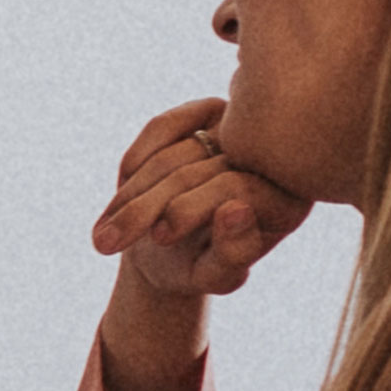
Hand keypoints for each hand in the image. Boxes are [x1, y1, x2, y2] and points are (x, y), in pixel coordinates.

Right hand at [92, 97, 298, 297]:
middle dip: (147, 206)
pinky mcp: (207, 114)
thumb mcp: (216, 276)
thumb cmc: (199, 267)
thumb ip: (233, 254)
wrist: (168, 247)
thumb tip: (237, 208)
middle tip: (108, 243)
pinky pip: (162, 126)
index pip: (235, 186)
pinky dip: (135, 159)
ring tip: (104, 236)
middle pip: (198, 170)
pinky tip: (121, 194)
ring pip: (173, 153)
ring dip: (130, 195)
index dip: (192, 208)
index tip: (159, 238)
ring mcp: (239, 133)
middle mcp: (269, 160)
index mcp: (286, 200)